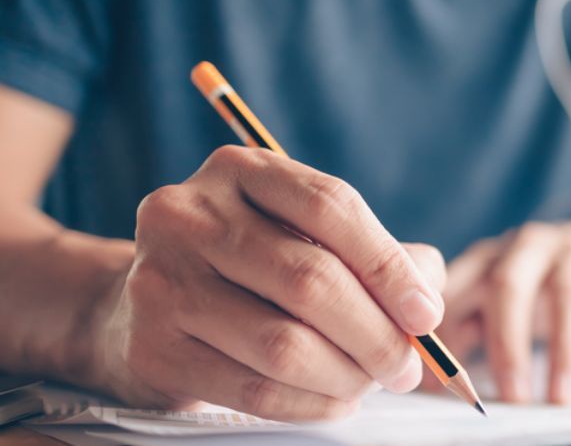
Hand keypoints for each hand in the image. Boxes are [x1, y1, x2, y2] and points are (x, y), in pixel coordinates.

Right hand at [90, 146, 445, 420]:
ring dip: (347, 374)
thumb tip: (428, 296)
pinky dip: (310, 404)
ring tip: (373, 382)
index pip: (332, 206)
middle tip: (409, 366)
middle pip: (310, 278)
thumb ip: (376, 255)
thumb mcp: (305, 236)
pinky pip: (253, 389)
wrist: (140, 309)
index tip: (428, 314)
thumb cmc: (250, 269)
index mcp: (240, 169)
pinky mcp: (150, 347)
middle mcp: (189, 213)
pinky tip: (335, 401)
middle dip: (377, 333)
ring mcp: (160, 279)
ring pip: (283, 342)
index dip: (389, 266)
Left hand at [435, 218, 570, 404]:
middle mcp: (530, 246)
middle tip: (511, 398)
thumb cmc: (543, 283)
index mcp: (490, 256)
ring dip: (564, 350)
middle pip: (509, 285)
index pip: (455, 287)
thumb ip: (464, 330)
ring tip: (561, 399)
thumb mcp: (498, 297)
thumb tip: (430, 385)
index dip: (442, 334)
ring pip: (570, 295)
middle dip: (507, 343)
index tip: (441, 383)